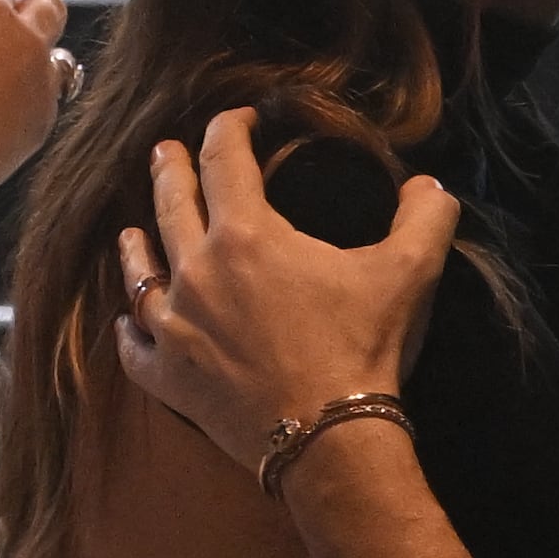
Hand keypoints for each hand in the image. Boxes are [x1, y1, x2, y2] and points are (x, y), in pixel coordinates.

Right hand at [0, 0, 70, 198]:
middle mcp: (26, 43)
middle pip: (50, 7)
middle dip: (33, 6)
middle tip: (10, 16)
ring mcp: (40, 85)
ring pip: (60, 58)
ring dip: (42, 57)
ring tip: (18, 66)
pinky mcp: (42, 124)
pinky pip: (50, 103)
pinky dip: (34, 102)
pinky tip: (12, 108)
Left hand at [113, 109, 459, 478]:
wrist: (329, 438)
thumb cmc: (362, 347)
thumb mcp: (409, 272)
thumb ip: (425, 216)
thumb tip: (430, 184)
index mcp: (247, 235)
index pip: (224, 159)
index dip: (229, 128)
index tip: (239, 120)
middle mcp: (198, 270)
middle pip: (170, 204)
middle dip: (169, 170)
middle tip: (164, 151)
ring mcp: (175, 326)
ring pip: (141, 272)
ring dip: (136, 245)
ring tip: (129, 231)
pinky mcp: (169, 376)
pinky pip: (134, 346)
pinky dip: (130, 329)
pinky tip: (128, 323)